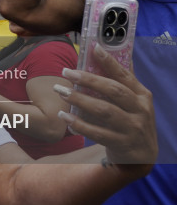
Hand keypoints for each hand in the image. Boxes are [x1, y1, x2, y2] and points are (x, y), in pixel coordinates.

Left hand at [57, 46, 155, 172]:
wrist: (143, 156)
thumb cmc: (132, 121)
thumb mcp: (134, 102)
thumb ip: (121, 82)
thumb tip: (107, 53)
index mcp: (142, 95)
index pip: (124, 75)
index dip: (109, 61)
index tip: (94, 48)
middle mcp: (140, 110)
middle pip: (113, 91)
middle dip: (88, 80)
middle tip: (66, 72)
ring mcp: (132, 128)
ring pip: (104, 111)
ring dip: (80, 100)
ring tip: (61, 91)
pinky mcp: (122, 144)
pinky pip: (97, 133)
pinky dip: (79, 124)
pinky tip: (64, 116)